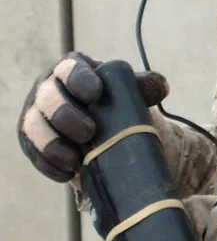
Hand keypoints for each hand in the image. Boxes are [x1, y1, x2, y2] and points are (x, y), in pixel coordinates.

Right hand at [17, 51, 168, 182]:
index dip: (79, 79)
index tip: (95, 93)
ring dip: (52, 143)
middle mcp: (48, 88)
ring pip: (33, 126)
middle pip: (47, 97)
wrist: (100, 124)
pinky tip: (66, 173)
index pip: (69, 67)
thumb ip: (145, 86)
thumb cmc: (113, 99)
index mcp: (72, 68)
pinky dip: (49, 164)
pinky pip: (33, 152)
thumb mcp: (129, 89)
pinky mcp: (31, 140)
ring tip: (76, 159)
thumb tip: (161, 89)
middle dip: (65, 115)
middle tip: (89, 132)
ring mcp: (36, 114)